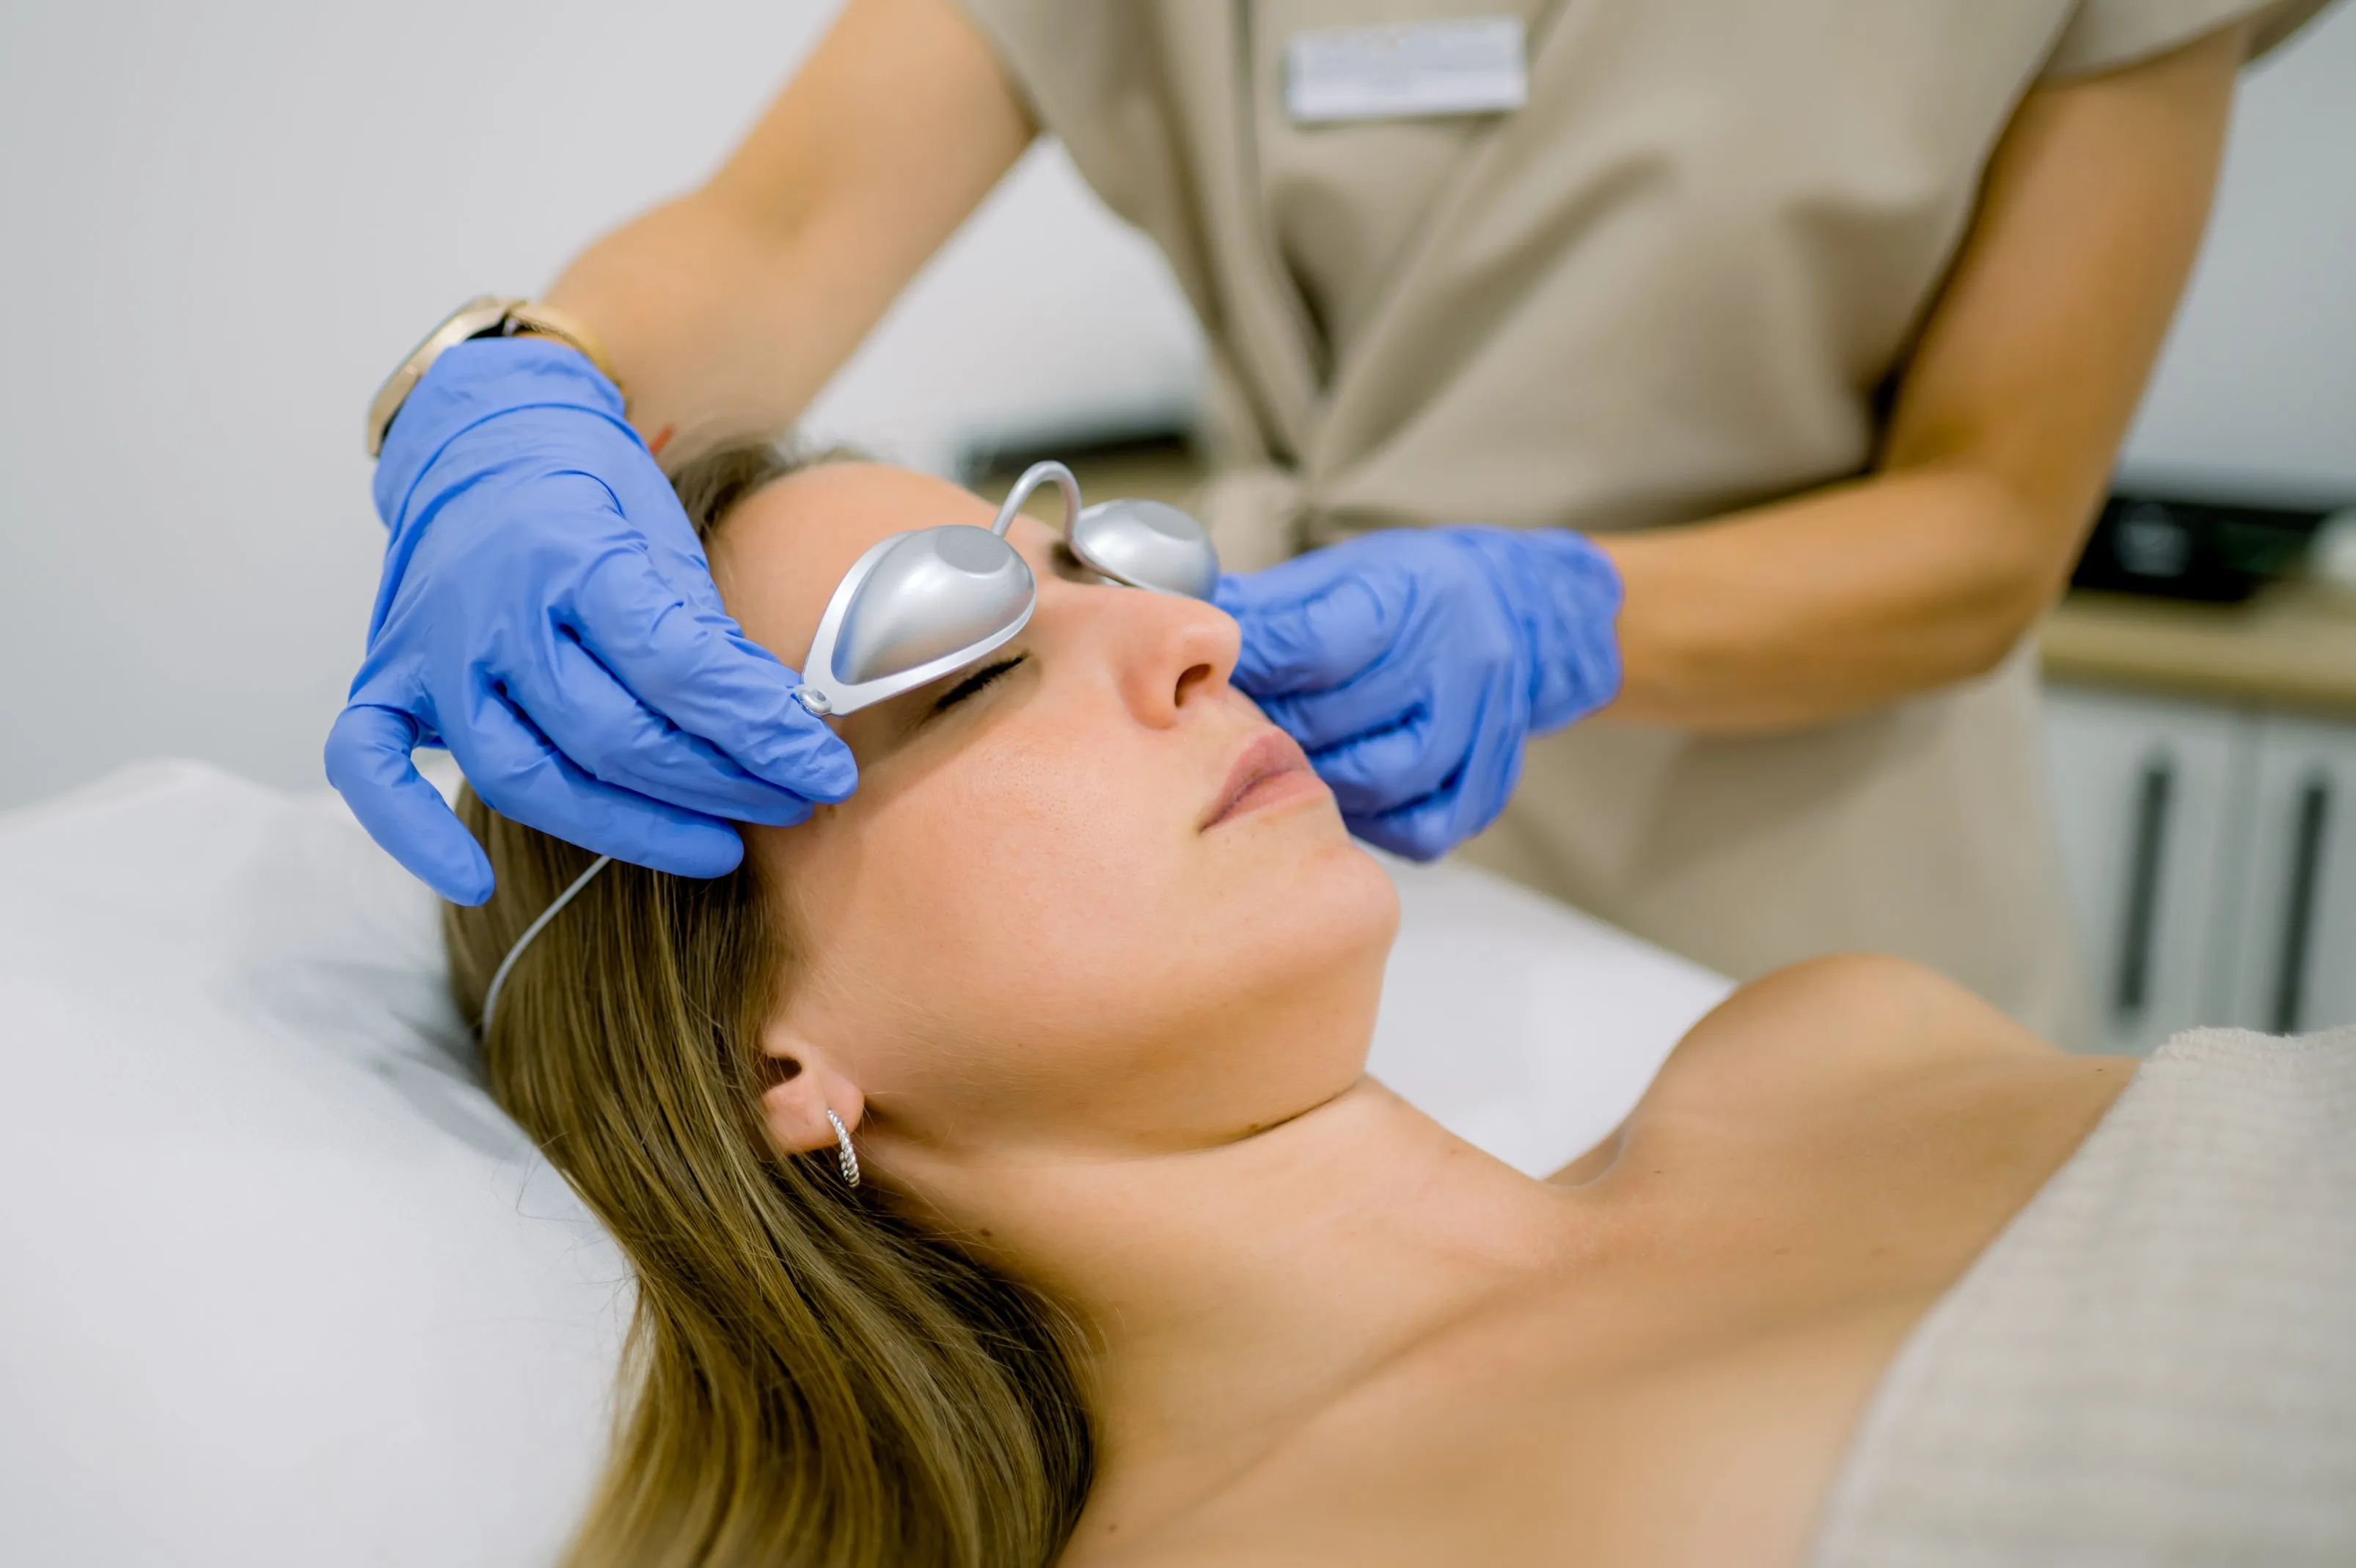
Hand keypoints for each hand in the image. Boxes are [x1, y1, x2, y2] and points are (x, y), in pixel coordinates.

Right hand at [325, 339, 854, 904]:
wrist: (484, 436)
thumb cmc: (589, 494)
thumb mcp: (669, 539)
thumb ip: (711, 639)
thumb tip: (786, 732)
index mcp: (574, 555)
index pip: (680, 669)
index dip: (761, 732)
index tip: (825, 772)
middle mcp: (493, 609)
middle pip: (610, 736)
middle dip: (715, 785)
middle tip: (789, 807)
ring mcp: (432, 650)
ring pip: (520, 774)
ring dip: (624, 827)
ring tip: (715, 848)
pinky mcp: (387, 678)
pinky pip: (371, 767)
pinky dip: (411, 833)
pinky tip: (474, 886)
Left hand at [1216, 526, 1620, 859]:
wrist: (1519, 614)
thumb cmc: (1412, 596)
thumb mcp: (1342, 574)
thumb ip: (1266, 609)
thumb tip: (1180, 626)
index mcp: (1408, 597)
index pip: (1312, 645)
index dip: (1252, 669)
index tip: (1213, 679)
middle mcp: (1452, 663)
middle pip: (1332, 720)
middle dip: (1270, 728)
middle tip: (1231, 735)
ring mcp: (1476, 731)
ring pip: (1371, 782)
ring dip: (1316, 779)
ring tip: (1286, 768)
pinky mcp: (1485, 786)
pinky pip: (1416, 831)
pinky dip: (1373, 823)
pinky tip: (1348, 798)